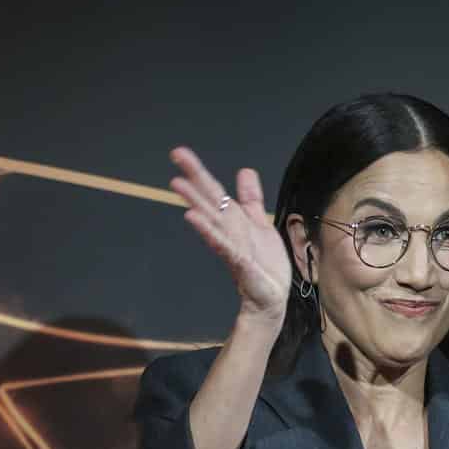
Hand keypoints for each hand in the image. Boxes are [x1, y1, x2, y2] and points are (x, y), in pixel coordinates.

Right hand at [169, 147, 291, 323]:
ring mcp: (231, 245)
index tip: (180, 153)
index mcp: (233, 219)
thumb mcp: (260, 223)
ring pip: (211, 219)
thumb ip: (250, 199)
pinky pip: (223, 245)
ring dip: (195, 202)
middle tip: (176, 155)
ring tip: (178, 185)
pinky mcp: (239, 262)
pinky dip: (209, 232)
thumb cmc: (264, 262)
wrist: (272, 295)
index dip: (199, 172)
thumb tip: (244, 170)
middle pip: (209, 199)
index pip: (213, 192)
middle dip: (194, 178)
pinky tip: (193, 219)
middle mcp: (228, 230)